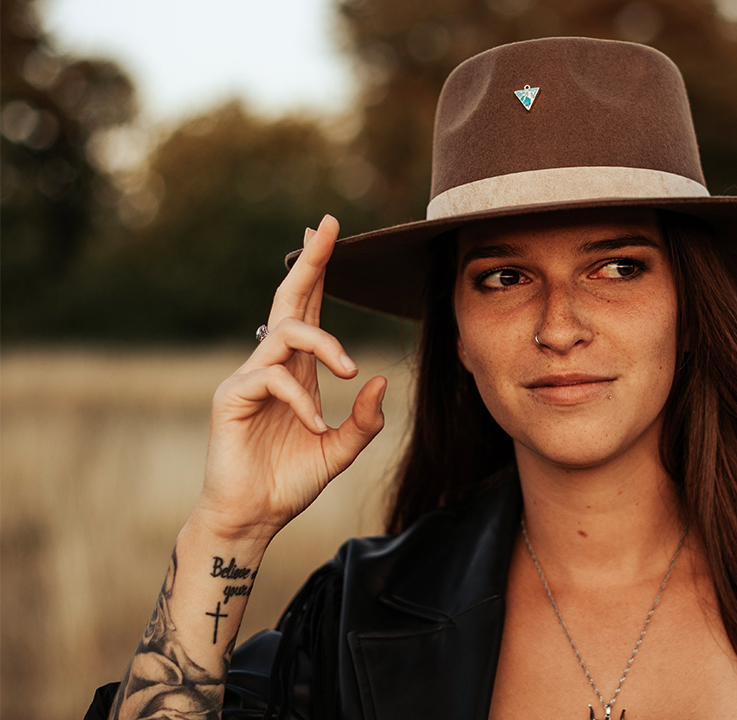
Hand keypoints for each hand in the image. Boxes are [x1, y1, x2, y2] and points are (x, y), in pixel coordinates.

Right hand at [195, 215, 387, 542]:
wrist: (254, 517)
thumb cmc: (291, 482)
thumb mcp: (341, 450)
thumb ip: (364, 421)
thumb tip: (379, 379)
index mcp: (299, 371)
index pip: (309, 310)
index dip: (318, 272)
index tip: (330, 232)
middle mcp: (273, 365)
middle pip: (288, 299)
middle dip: (309, 262)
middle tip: (327, 226)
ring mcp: (248, 378)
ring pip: (286, 332)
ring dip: (325, 344)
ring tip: (347, 372)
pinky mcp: (231, 397)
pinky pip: (271, 378)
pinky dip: (301, 400)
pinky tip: (315, 425)